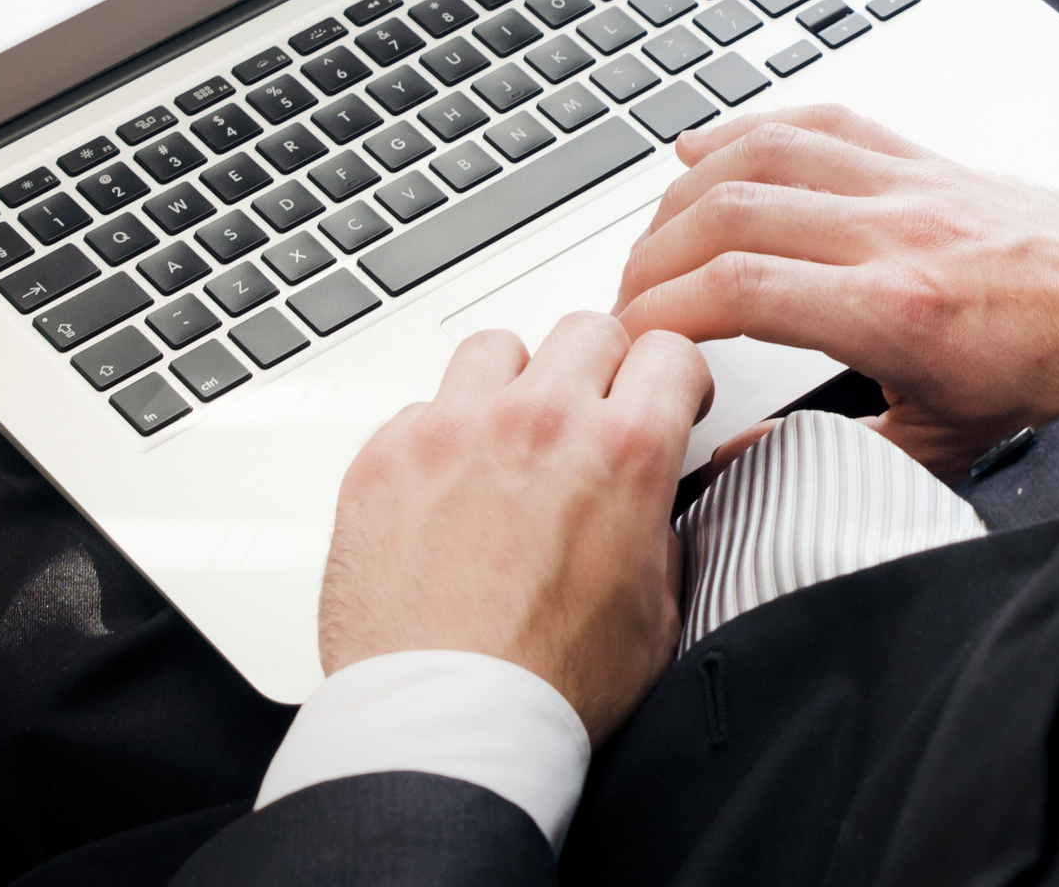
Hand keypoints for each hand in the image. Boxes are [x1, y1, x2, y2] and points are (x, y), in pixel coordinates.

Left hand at [317, 315, 711, 740]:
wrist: (443, 729)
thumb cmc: (549, 687)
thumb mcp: (659, 609)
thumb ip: (671, 527)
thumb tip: (674, 489)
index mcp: (622, 452)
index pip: (669, 349)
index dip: (674, 378)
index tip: (663, 399)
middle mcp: (538, 422)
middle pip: (586, 329)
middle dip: (600, 368)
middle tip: (591, 416)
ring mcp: (453, 431)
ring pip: (495, 349)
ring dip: (513, 384)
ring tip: (510, 440)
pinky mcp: (384, 459)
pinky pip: (419, 409)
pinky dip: (439, 438)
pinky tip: (448, 490)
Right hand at [615, 106, 1058, 476]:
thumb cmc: (1046, 372)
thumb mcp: (936, 446)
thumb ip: (829, 455)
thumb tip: (735, 465)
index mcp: (894, 311)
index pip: (738, 290)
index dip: (660, 313)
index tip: (630, 342)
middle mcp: (892, 233)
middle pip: (728, 213)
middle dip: (652, 256)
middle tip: (628, 299)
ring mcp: (905, 184)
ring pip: (764, 154)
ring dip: (688, 191)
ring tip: (653, 236)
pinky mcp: (921, 157)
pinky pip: (820, 121)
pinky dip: (751, 129)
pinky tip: (706, 150)